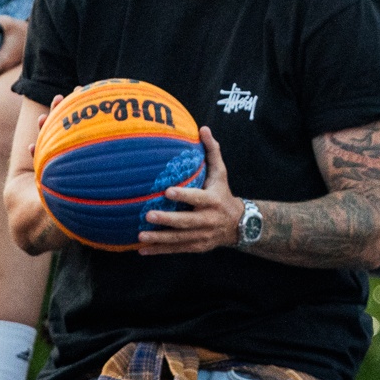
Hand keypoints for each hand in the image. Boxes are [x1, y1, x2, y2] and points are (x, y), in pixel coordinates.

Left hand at [139, 127, 241, 254]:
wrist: (238, 225)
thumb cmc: (223, 193)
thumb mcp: (221, 173)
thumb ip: (212, 151)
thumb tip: (202, 128)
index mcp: (212, 200)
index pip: (197, 197)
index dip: (184, 195)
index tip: (167, 191)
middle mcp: (208, 220)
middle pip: (186, 221)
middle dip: (168, 220)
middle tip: (148, 215)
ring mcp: (202, 235)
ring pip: (179, 239)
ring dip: (160, 239)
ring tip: (141, 236)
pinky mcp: (196, 246)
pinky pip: (176, 250)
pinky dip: (159, 250)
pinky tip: (142, 249)